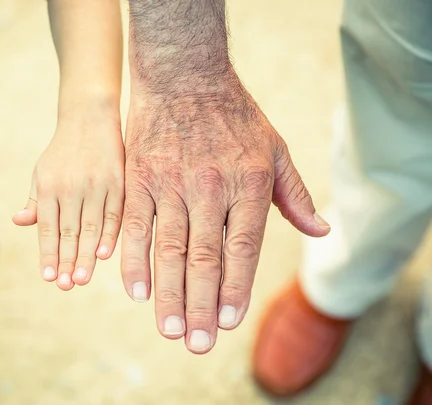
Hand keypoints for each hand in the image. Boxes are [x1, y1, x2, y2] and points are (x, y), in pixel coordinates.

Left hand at [13, 110, 123, 289]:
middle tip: (65, 286)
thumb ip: (35, 200)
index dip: (48, 253)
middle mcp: (71, 187)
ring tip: (82, 279)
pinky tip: (105, 254)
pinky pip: (114, 213)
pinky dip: (110, 234)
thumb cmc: (62, 152)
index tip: (48, 277)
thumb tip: (20, 221)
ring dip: (87, 255)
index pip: (47, 227)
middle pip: (69, 232)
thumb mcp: (42, 171)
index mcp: (49, 186)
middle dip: (67, 261)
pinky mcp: (118, 182)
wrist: (89, 118)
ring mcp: (96, 185)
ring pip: (91, 227)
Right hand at [121, 69, 329, 352]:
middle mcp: (210, 188)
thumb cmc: (234, 116)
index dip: (236, 287)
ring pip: (169, 249)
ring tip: (170, 329)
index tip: (229, 322)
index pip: (242, 247)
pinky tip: (136, 291)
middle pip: (205, 257)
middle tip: (197, 343)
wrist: (184, 76)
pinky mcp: (140, 179)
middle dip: (202, 305)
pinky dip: (134, 261)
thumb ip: (295, 194)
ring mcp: (171, 184)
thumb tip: (321, 231)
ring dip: (168, 294)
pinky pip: (135, 227)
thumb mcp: (275, 148)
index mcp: (247, 184)